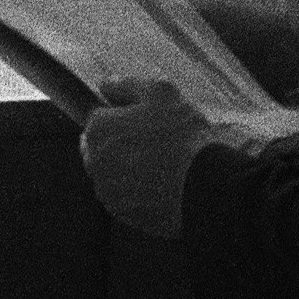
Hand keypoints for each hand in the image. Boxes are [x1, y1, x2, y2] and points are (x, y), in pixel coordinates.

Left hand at [79, 77, 220, 238]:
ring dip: (129, 166)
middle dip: (122, 142)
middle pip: (103, 146)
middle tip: (156, 143)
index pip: (100, 117)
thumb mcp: (162, 93)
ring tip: (163, 164)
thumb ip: (127, 85)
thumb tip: (105, 85)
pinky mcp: (121, 213)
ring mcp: (106, 189)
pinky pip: (124, 195)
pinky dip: (137, 189)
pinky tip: (162, 184)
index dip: (124, 116)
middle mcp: (94, 161)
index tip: (147, 122)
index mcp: (99, 129)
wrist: (204, 186)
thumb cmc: (184, 136)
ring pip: (113, 172)